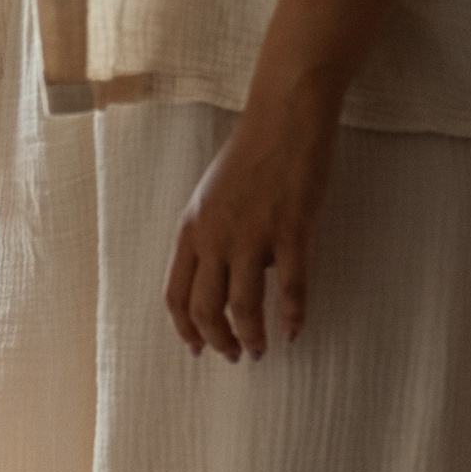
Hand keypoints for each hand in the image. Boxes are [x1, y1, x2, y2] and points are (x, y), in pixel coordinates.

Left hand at [164, 98, 336, 358]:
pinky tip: (295, 330)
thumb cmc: (251, 152)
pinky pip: (290, 287)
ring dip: (251, 336)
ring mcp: (252, 236)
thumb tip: (228, 274)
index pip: (175, 295)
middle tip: (233, 355)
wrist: (285, 115)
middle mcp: (215, 238)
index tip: (197, 347)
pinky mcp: (291, 230)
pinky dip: (293, 315)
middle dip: (217, 340)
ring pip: (243, 306)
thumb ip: (210, 236)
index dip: (185, 329)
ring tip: (261, 350)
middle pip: (205, 309)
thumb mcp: (211, 197)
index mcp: (190, 231)